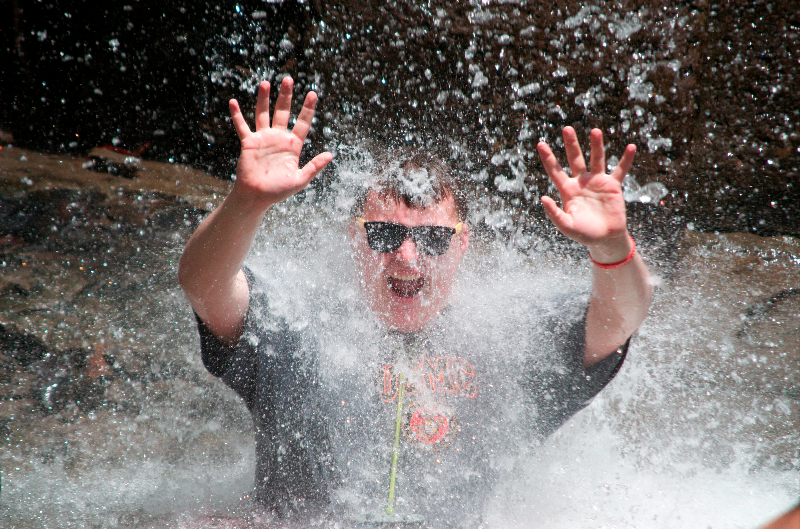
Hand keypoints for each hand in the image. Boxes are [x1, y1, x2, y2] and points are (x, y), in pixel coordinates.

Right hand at [229, 76, 332, 208]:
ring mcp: (263, 139)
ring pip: (263, 114)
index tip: (312, 93)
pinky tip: (233, 102)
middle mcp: (278, 139)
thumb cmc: (279, 191)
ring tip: (266, 83)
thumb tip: (331, 154)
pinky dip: (237, 115)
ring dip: (264, 99)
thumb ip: (314, 166)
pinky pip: (242, 127)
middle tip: (288, 79)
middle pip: (283, 112)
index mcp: (293, 146)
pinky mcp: (249, 143)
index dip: (307, 108)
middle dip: (285, 96)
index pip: (302, 123)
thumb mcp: (301, 180)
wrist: (257, 197)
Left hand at [536, 127, 635, 262]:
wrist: (605, 239)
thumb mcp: (566, 225)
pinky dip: (626, 159)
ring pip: (597, 159)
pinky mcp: (613, 186)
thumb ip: (554, 213)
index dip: (548, 158)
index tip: (540, 144)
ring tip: (595, 131)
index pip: (555, 171)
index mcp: (568, 190)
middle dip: (571, 144)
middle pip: (575, 159)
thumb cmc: (583, 234)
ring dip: (596, 146)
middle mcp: (582, 182)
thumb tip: (542, 198)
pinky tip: (631, 147)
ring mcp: (597, 182)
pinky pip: (620, 170)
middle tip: (567, 129)